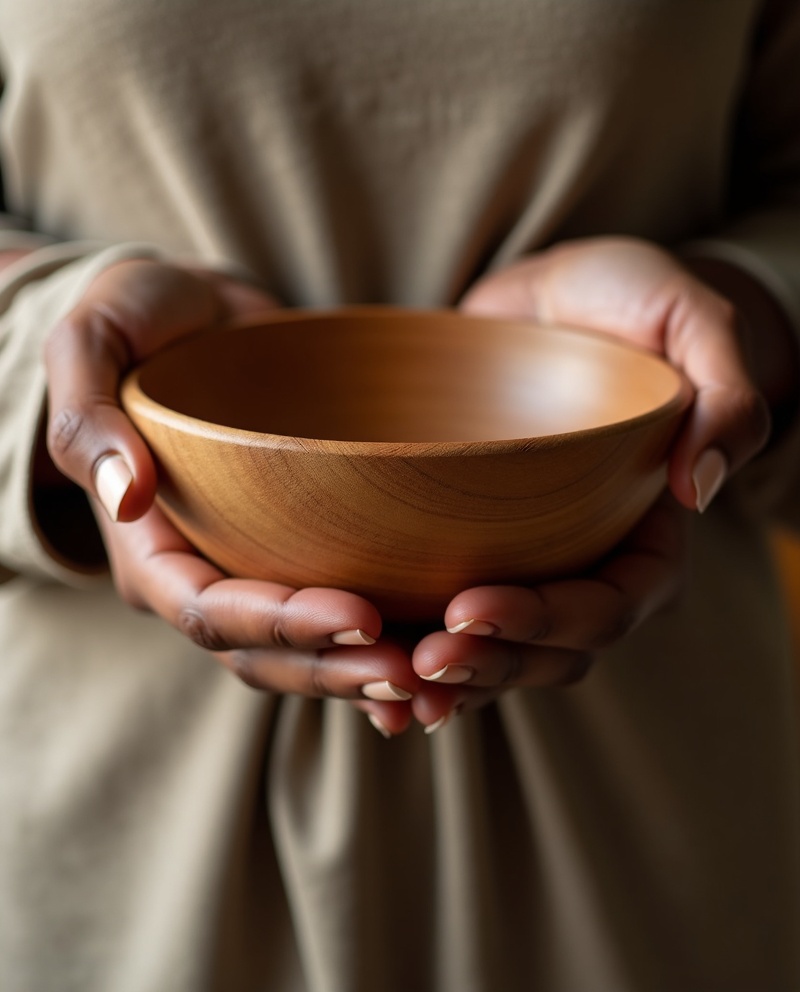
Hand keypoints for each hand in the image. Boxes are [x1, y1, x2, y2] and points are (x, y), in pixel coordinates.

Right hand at [42, 259, 420, 736]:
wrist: (198, 311)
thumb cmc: (140, 317)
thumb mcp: (93, 341)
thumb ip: (88, 417)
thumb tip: (127, 495)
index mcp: (149, 545)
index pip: (207, 611)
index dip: (279, 623)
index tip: (360, 614)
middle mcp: (202, 574)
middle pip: (263, 652)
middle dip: (334, 668)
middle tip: (412, 670)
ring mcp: (255, 567)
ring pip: (305, 650)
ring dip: (364, 673)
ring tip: (435, 680)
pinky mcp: (299, 550)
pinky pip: (339, 614)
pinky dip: (384, 642)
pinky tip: (440, 657)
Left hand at [408, 236, 771, 713]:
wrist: (550, 297)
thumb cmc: (626, 302)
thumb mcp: (690, 321)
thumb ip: (724, 397)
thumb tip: (698, 487)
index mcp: (647, 534)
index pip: (610, 604)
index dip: (547, 620)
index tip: (471, 606)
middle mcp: (588, 563)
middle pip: (550, 648)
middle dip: (489, 663)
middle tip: (422, 659)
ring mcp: (528, 563)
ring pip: (497, 652)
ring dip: (447, 678)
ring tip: (387, 682)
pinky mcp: (473, 549)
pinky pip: (447, 620)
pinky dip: (410, 652)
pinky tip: (362, 670)